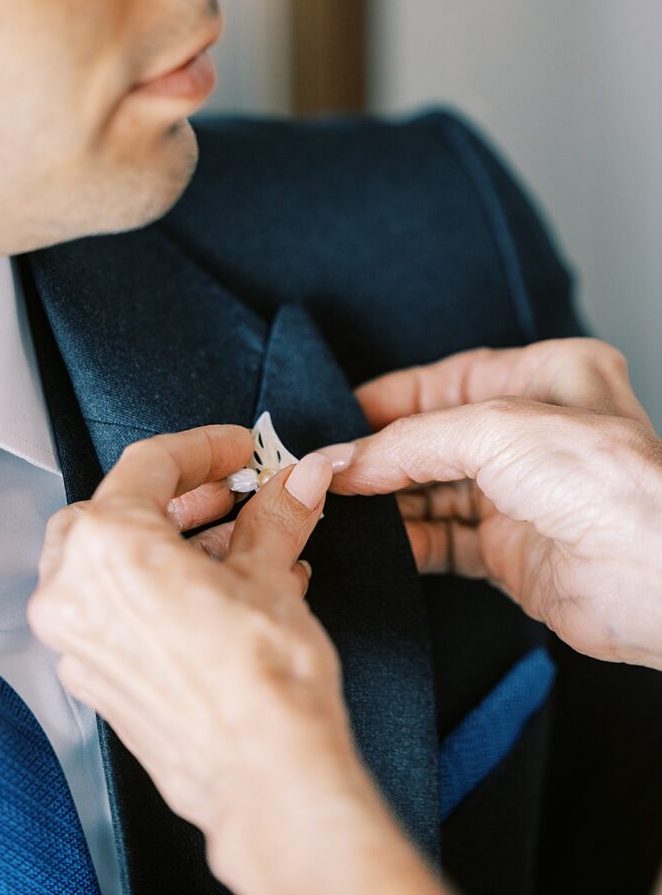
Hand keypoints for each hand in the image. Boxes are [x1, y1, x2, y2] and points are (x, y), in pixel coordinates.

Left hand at [28, 426, 360, 887]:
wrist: (267, 778)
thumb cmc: (262, 684)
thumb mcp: (270, 575)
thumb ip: (275, 515)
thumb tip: (295, 482)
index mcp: (108, 549)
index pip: (149, 465)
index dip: (205, 447)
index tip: (239, 449)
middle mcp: (76, 595)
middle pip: (118, 511)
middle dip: (180, 495)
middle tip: (231, 488)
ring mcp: (82, 643)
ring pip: (118, 563)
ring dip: (178, 541)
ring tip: (242, 538)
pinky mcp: (102, 680)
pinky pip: (123, 610)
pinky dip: (167, 587)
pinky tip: (229, 588)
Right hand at [324, 340, 661, 669]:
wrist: (652, 579)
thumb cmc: (604, 484)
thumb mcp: (495, 430)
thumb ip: (409, 441)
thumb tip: (345, 459)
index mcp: (548, 377)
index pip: (448, 381)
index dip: (389, 398)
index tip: (336, 417)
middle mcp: (535, 434)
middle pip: (436, 438)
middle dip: (381, 454)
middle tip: (328, 465)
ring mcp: (521, 494)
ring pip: (433, 490)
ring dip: (387, 499)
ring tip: (336, 502)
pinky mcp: (510, 551)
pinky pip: (442, 540)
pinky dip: (406, 541)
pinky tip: (373, 540)